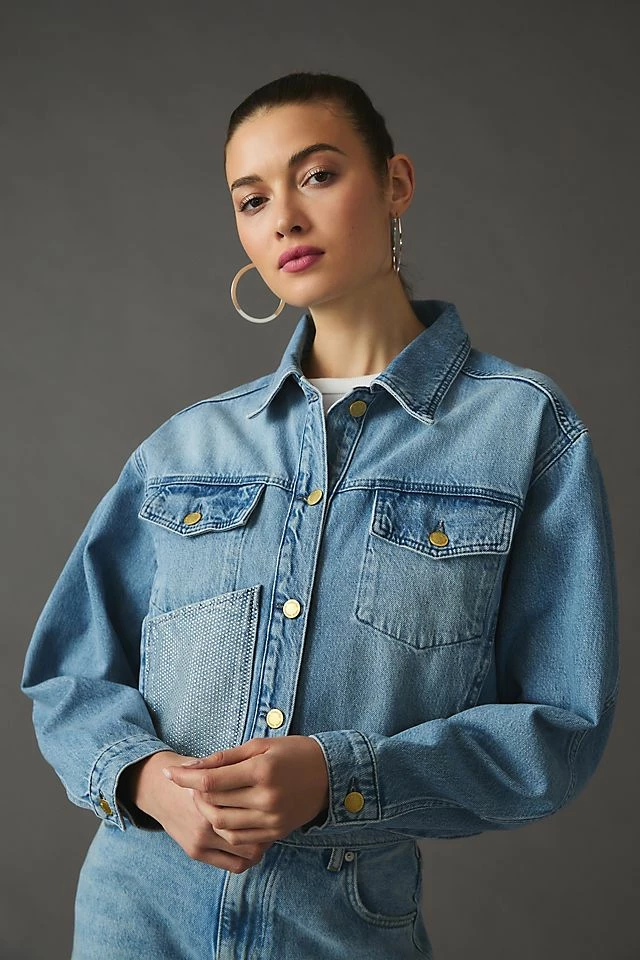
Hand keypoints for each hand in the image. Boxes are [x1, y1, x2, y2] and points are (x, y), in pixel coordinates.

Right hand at [119, 750, 271, 872]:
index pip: (255, 807)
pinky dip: (248, 858)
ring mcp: (201, 839)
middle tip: (277, 819)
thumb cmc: (193, 771)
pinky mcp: (196, 852)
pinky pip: (234, 865)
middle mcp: (206, 819)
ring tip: (267, 832)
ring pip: (249, 853)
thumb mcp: (213, 762)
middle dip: (270, 827)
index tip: (279, 801)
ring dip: (262, 845)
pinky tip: (253, 845)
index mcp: (213, 793)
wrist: (157, 788)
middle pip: (256, 833)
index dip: (271, 806)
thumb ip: (236, 767)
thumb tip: (272, 774)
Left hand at [162, 736, 329, 845]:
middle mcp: (265, 798)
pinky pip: (239, 838)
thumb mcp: (260, 745)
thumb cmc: (293, 752)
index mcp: (260, 770)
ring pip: (222, 824)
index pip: (210, 780)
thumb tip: (193, 767)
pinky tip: (222, 812)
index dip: (184, 778)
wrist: (330, 775)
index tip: (169, 774)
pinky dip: (224, 827)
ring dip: (206, 812)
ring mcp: (271, 819)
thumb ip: (226, 757)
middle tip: (189, 784)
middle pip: (213, 804)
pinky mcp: (276, 833)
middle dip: (193, 794)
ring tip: (205, 798)